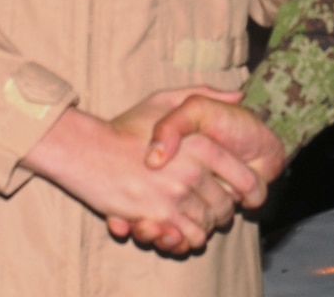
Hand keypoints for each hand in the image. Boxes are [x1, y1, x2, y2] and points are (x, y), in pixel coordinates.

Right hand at [22, 91, 258, 255]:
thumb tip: (238, 94)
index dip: (247, 189)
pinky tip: (179, 230)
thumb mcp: (165, 100)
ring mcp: (176, 194)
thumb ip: (204, 95)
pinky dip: (187, 239)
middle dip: (223, 212)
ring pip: (208, 224)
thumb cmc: (125, 126)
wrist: (85, 150)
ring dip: (204, 227)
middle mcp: (193, 169)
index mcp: (201, 144)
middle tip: (214, 211)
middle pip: (225, 205)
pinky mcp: (157, 214)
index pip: (243, 177)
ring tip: (195, 221)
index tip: (242, 194)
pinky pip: (187, 236)